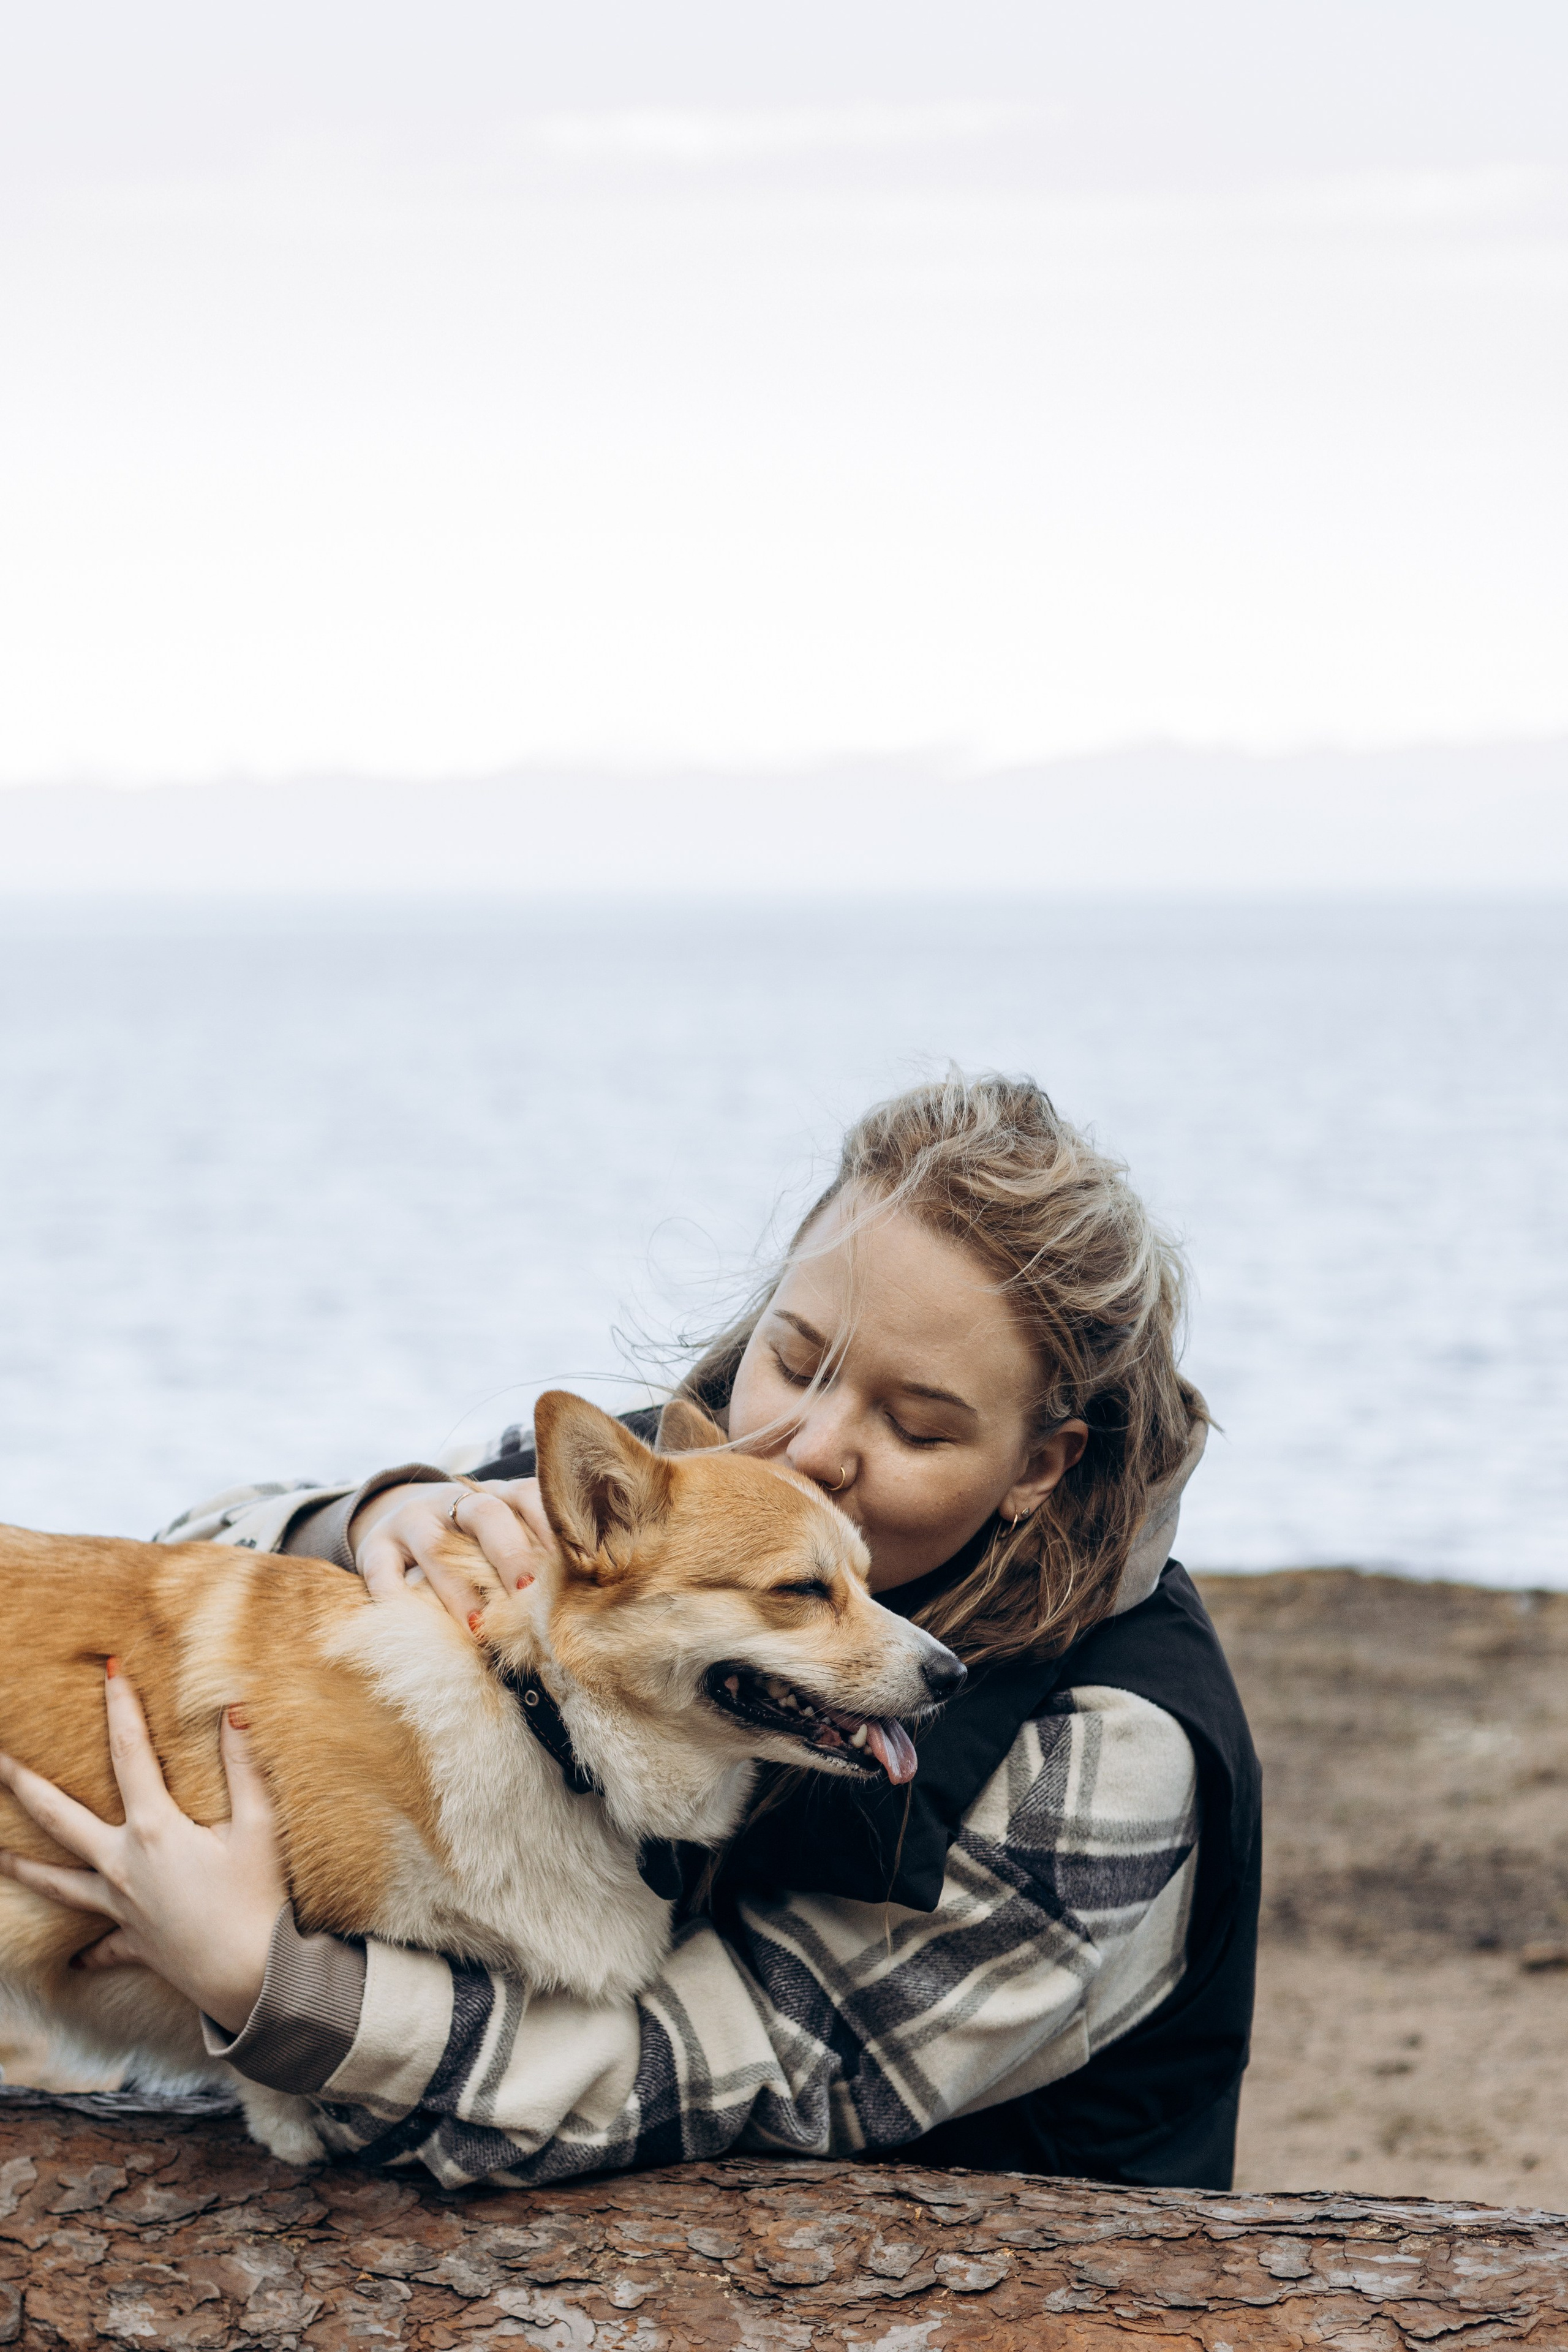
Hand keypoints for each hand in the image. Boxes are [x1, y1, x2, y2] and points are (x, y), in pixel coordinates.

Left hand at [0, 1663, 286, 2035]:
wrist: (254, 1981)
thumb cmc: (260, 1901)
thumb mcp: (261, 1827)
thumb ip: (246, 1767)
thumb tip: (234, 1709)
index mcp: (155, 1829)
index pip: (130, 1752)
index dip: (120, 1707)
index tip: (110, 1669)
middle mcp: (122, 1865)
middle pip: (58, 1818)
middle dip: (22, 1784)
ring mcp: (120, 1906)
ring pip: (55, 1883)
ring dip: (21, 1864)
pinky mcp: (131, 1941)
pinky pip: (99, 1946)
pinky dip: (87, 1950)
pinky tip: (73, 1960)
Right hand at [351, 1477, 560, 1632]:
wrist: (400, 1525)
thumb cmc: (469, 1547)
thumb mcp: (499, 1541)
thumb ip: (529, 1559)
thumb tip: (575, 1603)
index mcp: (497, 1495)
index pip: (530, 1497)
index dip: (551, 1529)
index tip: (574, 1565)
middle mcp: (455, 1500)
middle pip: (487, 1515)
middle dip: (511, 1554)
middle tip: (528, 1594)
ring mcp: (412, 1520)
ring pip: (435, 1546)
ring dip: (458, 1589)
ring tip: (478, 1628)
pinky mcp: (375, 1547)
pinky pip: (383, 1572)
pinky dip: (398, 1600)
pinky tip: (417, 1626)